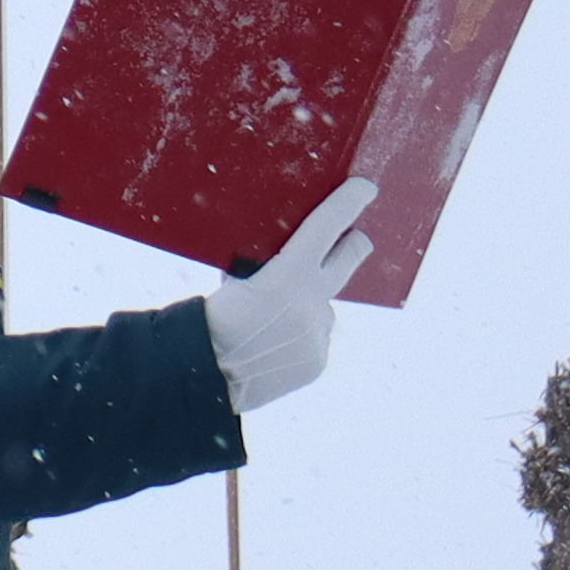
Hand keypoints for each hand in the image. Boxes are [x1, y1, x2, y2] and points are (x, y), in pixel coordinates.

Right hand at [199, 176, 386, 411]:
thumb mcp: (231, 286)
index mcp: (287, 275)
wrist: (204, 380)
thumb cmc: (205, 325)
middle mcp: (312, 302)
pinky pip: (314, 342)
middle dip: (354, 244)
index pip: (327, 226)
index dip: (350, 202)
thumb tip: (276, 269)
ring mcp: (319, 333)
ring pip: (322, 308)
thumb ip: (261, 275)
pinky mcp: (318, 360)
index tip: (365, 189)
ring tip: (268, 327)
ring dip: (305, 309)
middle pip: (351, 257)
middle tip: (352, 239)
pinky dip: (297, 342)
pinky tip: (271, 350)